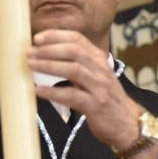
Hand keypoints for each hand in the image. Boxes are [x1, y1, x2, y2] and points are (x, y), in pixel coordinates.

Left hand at [27, 30, 154, 158]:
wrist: (128, 123)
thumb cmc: (107, 99)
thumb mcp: (96, 76)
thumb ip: (78, 65)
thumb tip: (46, 57)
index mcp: (99, 59)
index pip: (77, 39)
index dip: (56, 36)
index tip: (37, 38)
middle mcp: (100, 69)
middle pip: (74, 51)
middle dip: (49, 50)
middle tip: (29, 53)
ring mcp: (99, 87)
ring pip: (73, 70)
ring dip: (48, 66)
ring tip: (31, 66)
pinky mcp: (95, 105)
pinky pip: (72, 96)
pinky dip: (53, 92)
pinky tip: (39, 91)